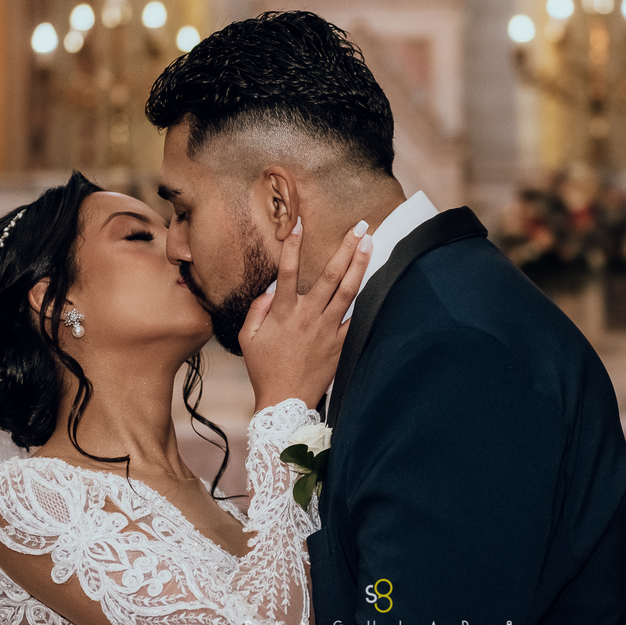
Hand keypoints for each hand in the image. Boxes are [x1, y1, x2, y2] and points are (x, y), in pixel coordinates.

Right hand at [239, 218, 371, 412]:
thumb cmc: (264, 369)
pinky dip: (367, 300)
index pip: (287, 271)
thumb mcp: (248, 338)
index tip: (299, 223)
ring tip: (370, 243)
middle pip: (330, 275)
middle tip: (358, 226)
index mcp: (283, 313)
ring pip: (348, 291)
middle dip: (345, 248)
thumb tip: (269, 289)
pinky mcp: (340, 344)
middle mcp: (308, 317)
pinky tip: (377, 281)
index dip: (292, 245)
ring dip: (360, 265)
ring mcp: (327, 330)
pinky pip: (356, 318)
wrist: (284, 401)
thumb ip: (257, 309)